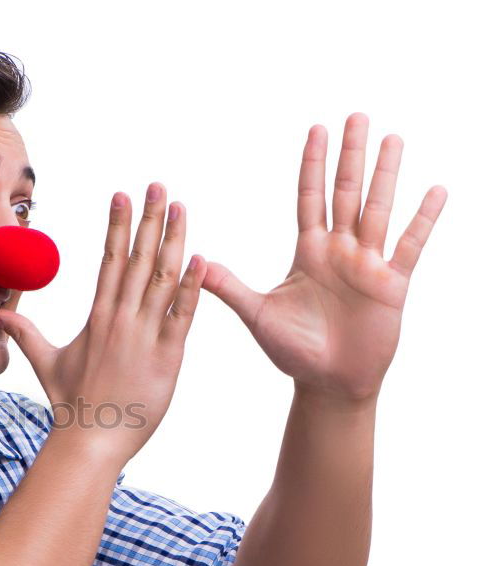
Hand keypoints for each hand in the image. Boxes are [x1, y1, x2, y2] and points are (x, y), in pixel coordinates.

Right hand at [0, 184, 205, 465]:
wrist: (91, 441)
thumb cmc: (71, 404)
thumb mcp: (44, 363)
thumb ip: (25, 335)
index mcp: (97, 316)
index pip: (109, 259)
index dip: (117, 225)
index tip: (123, 195)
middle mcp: (120, 318)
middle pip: (138, 258)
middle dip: (149, 219)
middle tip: (159, 185)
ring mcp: (144, 335)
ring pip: (163, 278)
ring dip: (174, 240)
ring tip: (181, 208)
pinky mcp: (167, 356)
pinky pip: (182, 314)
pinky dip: (193, 286)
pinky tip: (201, 258)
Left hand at [201, 113, 446, 403]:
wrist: (327, 382)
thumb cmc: (293, 351)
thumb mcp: (257, 314)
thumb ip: (229, 288)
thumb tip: (195, 264)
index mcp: (308, 253)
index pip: (310, 198)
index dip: (312, 165)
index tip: (316, 129)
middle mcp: (340, 251)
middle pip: (346, 193)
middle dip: (350, 156)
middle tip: (355, 116)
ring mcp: (368, 265)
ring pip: (379, 209)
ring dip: (385, 175)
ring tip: (392, 138)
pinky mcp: (392, 285)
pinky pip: (410, 245)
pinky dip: (423, 219)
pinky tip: (436, 190)